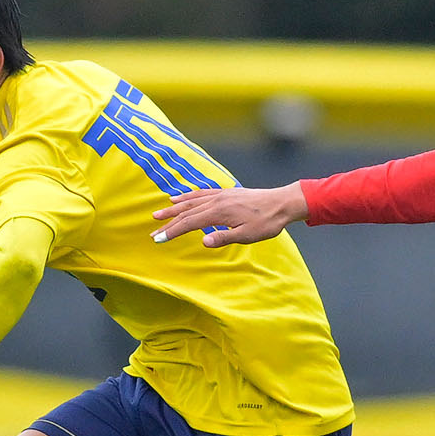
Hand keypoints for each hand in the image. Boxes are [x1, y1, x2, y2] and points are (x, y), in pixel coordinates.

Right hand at [153, 182, 306, 247]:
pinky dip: (188, 196)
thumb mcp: (247, 235)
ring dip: (174, 207)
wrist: (282, 203)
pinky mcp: (226, 193)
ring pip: (191, 200)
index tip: (158, 239)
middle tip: (152, 230)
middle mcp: (216, 200)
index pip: (189, 223)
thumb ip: (224, 237)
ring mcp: (220, 194)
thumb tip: (203, 242)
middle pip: (186, 212)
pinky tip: (181, 198)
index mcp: (219, 212)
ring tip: (159, 212)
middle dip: (168, 221)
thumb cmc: (266, 222)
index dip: (172, 231)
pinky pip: (201, 193)